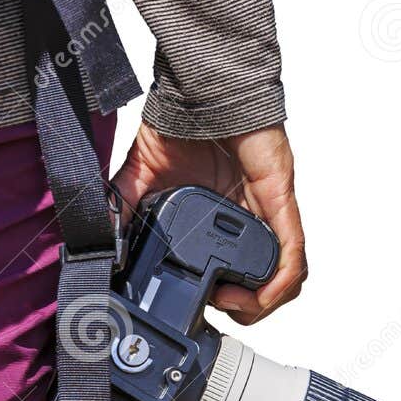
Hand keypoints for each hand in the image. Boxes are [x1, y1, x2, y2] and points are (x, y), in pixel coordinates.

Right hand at [110, 123, 306, 324]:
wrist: (203, 92)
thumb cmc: (183, 127)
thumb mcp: (142, 178)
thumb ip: (124, 208)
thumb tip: (108, 242)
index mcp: (222, 221)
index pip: (233, 273)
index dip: (222, 297)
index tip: (196, 302)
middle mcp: (250, 223)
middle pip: (265, 285)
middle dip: (243, 309)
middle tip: (214, 305)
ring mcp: (269, 217)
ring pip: (286, 279)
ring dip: (263, 303)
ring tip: (233, 304)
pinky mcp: (281, 206)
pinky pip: (293, 257)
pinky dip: (280, 284)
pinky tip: (262, 296)